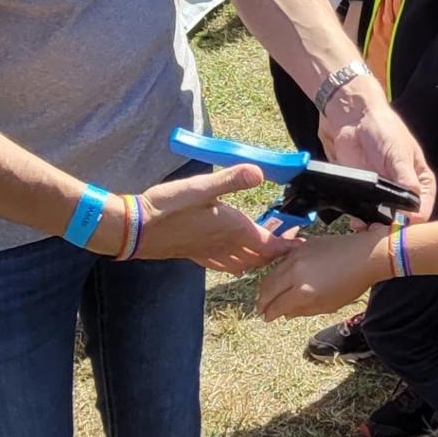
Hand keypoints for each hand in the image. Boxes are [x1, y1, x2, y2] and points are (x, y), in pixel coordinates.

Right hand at [129, 164, 294, 273]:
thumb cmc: (168, 207)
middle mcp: (224, 244)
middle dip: (276, 252)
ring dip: (258, 259)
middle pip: (259, 256)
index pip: (268, 244)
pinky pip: (223, 264)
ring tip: (267, 250)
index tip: (301, 244)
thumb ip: (231, 180)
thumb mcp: (201, 187)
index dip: (287, 246)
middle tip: (288, 242)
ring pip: (242, 263)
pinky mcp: (194, 254)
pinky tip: (235, 260)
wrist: (135, 229)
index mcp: (232, 229)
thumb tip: (259, 172)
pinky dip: (236, 264)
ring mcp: (208, 251)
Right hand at [256, 229, 385, 319]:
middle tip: (260, 309)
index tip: (266, 318)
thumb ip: (303, 310)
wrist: (365, 255)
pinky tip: (277, 278)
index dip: (269, 314)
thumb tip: (286, 313)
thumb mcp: (328, 305)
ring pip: (272, 273)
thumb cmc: (351, 284)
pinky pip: (282, 260)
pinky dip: (276, 271)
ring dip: (266, 286)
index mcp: (303, 291)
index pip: (276, 305)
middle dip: (262, 301)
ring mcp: (297, 257)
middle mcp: (295, 273)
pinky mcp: (301, 246)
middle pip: (269, 289)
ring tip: (265, 295)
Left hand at [319, 77, 437, 221]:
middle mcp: (404, 190)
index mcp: (420, 180)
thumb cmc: (383, 129)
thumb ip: (406, 179)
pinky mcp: (364, 194)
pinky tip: (357, 223)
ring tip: (369, 231)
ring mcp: (383, 194)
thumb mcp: (398, 153)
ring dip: (376, 228)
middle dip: (394, 227)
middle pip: (404, 218)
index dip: (416, 218)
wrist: (354, 120)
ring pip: (384, 219)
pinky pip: (364, 213)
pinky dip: (361, 221)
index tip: (405, 223)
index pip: (424, 207)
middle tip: (384, 232)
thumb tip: (413, 206)